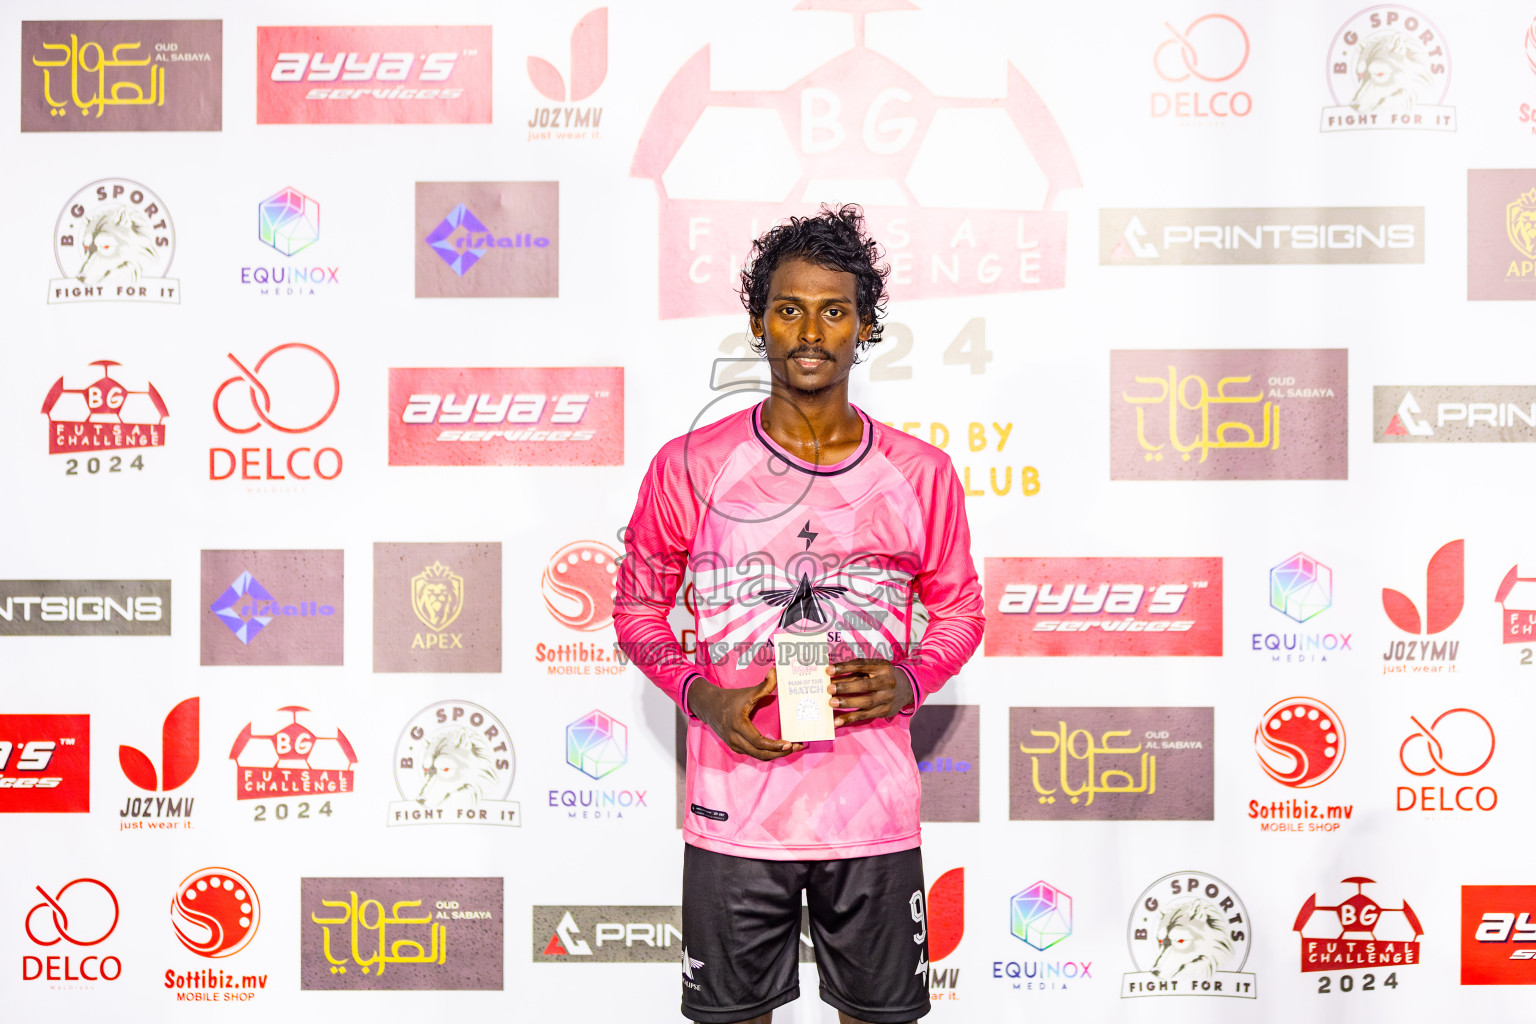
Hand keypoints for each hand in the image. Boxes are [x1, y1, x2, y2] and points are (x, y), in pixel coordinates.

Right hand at [687, 670, 805, 760]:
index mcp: (738, 726)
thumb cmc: (729, 699)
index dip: (775, 746)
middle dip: (780, 753)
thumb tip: (775, 673)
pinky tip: (778, 748)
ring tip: (791, 748)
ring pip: (757, 756)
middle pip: (760, 753)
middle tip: (797, 747)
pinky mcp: (735, 747)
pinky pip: (753, 754)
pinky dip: (766, 753)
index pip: (759, 742)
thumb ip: (763, 686)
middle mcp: (735, 739)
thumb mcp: (746, 693)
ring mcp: (734, 745)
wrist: (708, 706)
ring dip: (775, 755)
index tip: (790, 744)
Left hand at [828, 659, 913, 726]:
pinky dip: (850, 718)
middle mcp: (887, 682)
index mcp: (882, 667)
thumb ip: (855, 671)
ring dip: (847, 703)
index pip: (861, 666)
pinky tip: (837, 721)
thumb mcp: (873, 668)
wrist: (907, 688)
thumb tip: (831, 676)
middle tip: (829, 689)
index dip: (844, 668)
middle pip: (865, 685)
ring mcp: (887, 698)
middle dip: (846, 687)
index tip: (828, 670)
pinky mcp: (885, 711)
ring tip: (831, 703)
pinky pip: (865, 715)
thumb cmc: (882, 676)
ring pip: (866, 702)